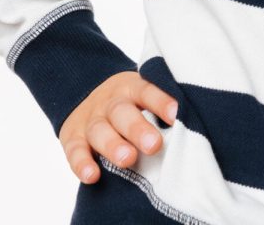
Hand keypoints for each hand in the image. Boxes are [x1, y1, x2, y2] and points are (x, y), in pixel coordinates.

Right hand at [58, 70, 178, 184]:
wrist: (86, 91)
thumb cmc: (129, 101)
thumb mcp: (142, 95)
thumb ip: (159, 108)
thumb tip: (190, 124)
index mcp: (131, 88)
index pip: (147, 90)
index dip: (160, 101)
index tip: (176, 115)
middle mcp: (110, 101)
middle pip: (122, 112)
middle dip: (138, 129)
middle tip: (154, 145)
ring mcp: (91, 119)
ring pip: (100, 130)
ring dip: (113, 145)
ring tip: (127, 159)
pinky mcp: (73, 137)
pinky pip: (75, 150)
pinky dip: (82, 164)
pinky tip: (92, 176)